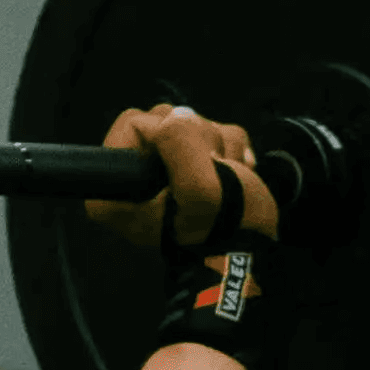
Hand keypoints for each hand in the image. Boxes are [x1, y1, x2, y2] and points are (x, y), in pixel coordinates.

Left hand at [86, 103, 281, 249]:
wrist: (253, 251)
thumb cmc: (225, 229)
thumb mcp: (201, 187)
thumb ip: (180, 143)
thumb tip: (177, 118)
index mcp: (115, 191)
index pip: (134, 124)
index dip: (170, 135)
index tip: (189, 165)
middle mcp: (129, 180)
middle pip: (162, 120)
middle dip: (199, 139)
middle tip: (213, 171)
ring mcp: (159, 173)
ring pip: (189, 125)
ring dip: (219, 145)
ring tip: (226, 177)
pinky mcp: (185, 168)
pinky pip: (209, 134)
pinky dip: (229, 149)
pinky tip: (233, 173)